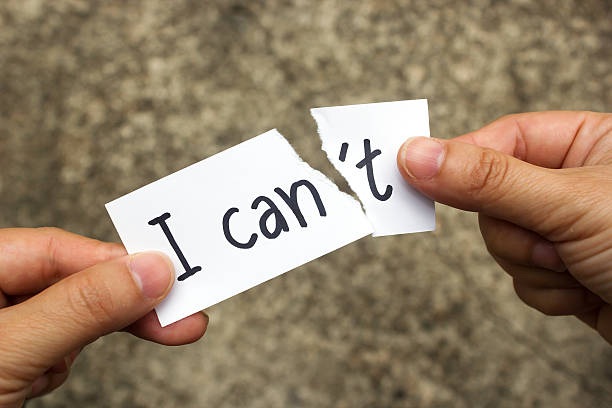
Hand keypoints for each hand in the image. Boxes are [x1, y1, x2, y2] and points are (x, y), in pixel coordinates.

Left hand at [0, 228, 207, 407]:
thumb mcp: (12, 349)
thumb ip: (80, 307)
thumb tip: (150, 271)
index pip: (58, 249)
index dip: (118, 260)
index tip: (169, 274)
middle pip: (74, 280)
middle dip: (125, 303)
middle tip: (181, 316)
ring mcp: (8, 325)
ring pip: (75, 314)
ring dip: (108, 331)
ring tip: (156, 335)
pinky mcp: (18, 356)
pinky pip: (63, 343)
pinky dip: (73, 358)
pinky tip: (64, 369)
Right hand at [397, 111, 611, 342]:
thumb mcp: (569, 203)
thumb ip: (488, 180)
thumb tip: (417, 155)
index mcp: (587, 143)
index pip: (501, 139)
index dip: (460, 159)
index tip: (414, 170)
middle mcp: (573, 184)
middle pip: (493, 200)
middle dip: (515, 231)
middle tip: (550, 238)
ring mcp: (568, 229)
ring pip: (504, 243)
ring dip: (535, 265)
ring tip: (580, 267)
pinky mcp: (567, 270)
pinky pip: (523, 278)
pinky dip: (548, 291)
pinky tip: (586, 289)